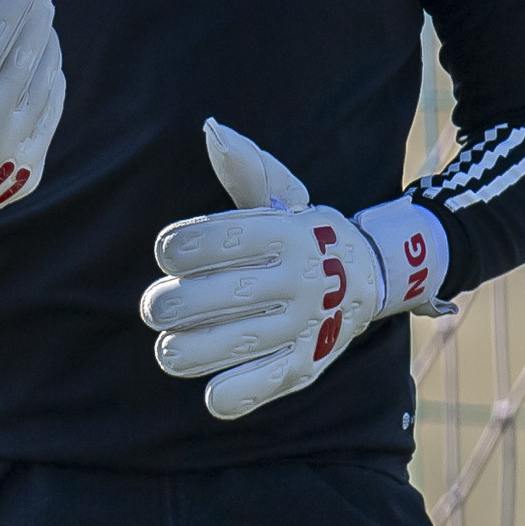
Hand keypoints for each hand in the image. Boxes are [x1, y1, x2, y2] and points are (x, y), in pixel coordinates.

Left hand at [140, 119, 396, 420]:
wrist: (370, 278)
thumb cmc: (302, 234)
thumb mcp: (282, 197)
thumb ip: (244, 169)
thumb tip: (212, 131)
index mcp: (288, 233)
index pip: (226, 238)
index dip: (183, 246)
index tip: (165, 252)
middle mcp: (300, 279)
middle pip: (222, 295)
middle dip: (174, 303)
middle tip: (155, 305)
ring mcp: (304, 325)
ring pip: (235, 344)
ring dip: (189, 350)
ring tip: (169, 345)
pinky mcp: (306, 367)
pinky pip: (262, 387)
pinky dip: (231, 394)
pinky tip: (210, 389)